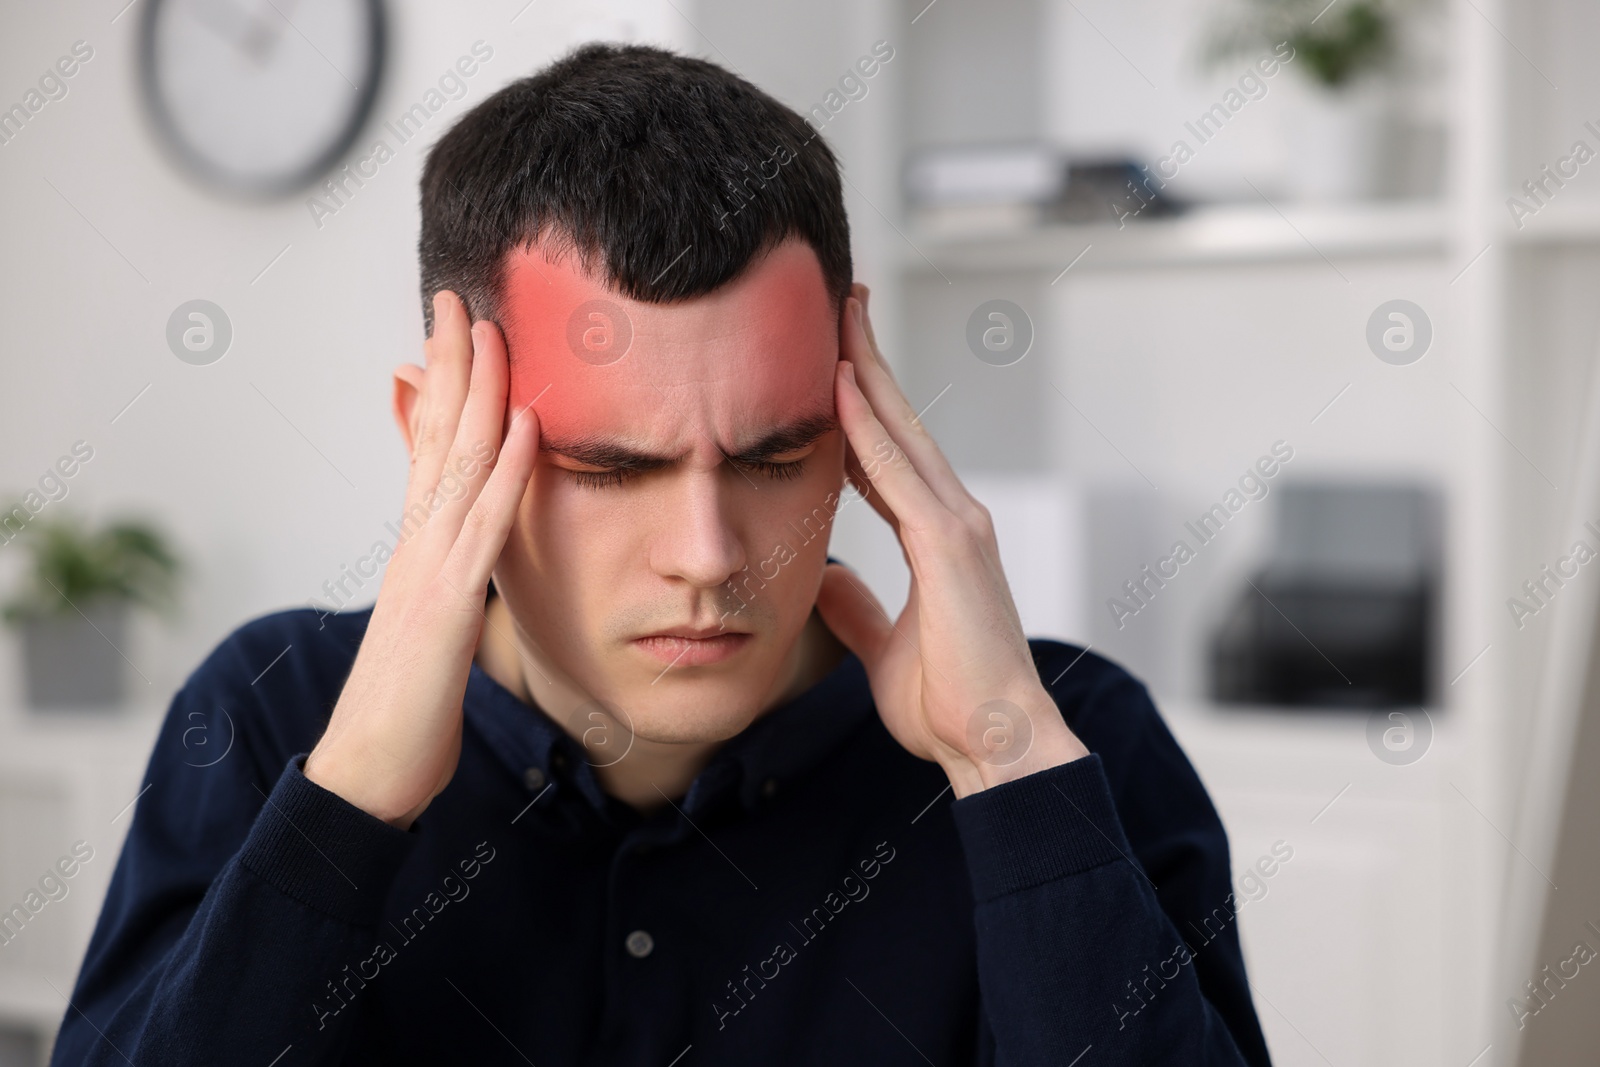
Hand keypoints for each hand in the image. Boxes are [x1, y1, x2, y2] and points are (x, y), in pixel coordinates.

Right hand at [303, 291, 538, 828]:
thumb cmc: (406, 707)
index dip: (442, 383)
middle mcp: (417, 544)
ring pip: (455, 463)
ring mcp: (428, 569)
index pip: (427, 447)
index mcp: (416, 547)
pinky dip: (507, 472)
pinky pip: (484, 527)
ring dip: (477, 391)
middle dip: (452, 361)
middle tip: (459, 295)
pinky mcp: (446, 605)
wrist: (367, 775)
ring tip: (492, 329)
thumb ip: (443, 570)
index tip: (455, 326)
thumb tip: (453, 536)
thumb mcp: (429, 622)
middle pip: (435, 436)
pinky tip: (526, 426)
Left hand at [814, 286, 1088, 798]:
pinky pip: (898, 473)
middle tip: (840, 302)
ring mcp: (957, 526)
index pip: (888, 454)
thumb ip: (858, 610)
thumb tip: (825, 582)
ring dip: (866, 371)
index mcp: (938, 537)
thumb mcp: (883, 647)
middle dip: (867, 360)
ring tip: (836, 317)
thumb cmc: (948, 705)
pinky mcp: (951, 545)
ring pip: (901, 431)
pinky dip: (868, 428)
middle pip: (900, 423)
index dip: (860, 406)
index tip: (829, 363)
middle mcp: (953, 517)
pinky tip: (840, 388)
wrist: (994, 746)